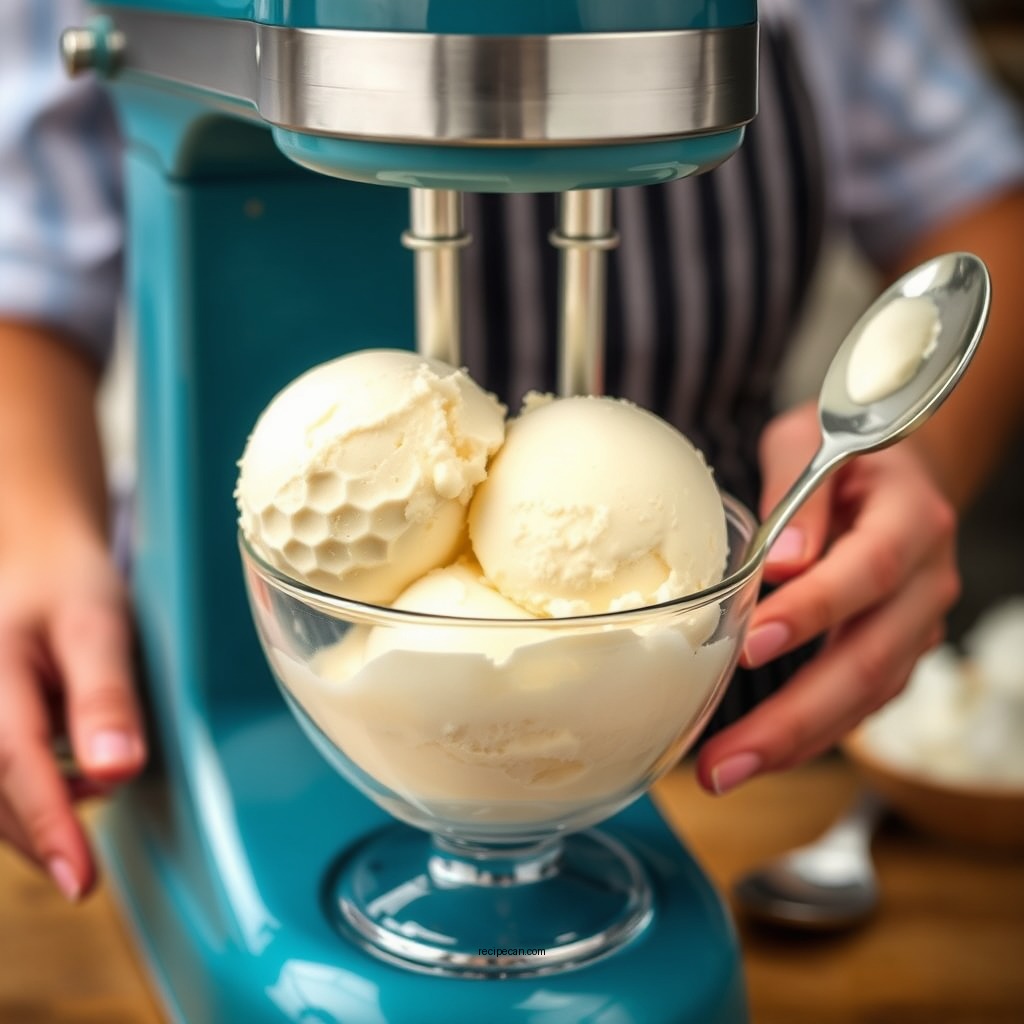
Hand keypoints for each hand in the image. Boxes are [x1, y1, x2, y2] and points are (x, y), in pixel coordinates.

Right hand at [0, 531, 144, 899]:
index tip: (79, 880)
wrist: (36, 557)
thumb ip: (104, 696)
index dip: (50, 827)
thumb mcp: (99, 627)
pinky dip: (29, 797)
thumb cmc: (70, 585)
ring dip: (33, 821)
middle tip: (83, 874)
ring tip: (84, 812)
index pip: (16, 765)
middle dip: (41, 836)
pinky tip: (72, 788)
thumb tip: (119, 770)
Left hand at [696, 401, 958, 793]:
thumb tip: (779, 562)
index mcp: (910, 517)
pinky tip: (760, 754)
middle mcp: (925, 580)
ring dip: (795, 742)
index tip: (753, 644)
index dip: (814, 611)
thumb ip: (797, 493)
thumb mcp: (811, 442)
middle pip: (869, 659)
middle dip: (794, 718)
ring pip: (866, 697)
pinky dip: (811, 734)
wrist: (898, 473)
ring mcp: (917, 623)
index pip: (867, 571)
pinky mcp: (899, 651)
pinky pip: (861, 703)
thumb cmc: (843, 456)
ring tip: (726, 771)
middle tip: (726, 758)